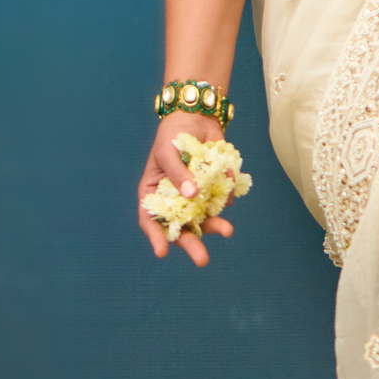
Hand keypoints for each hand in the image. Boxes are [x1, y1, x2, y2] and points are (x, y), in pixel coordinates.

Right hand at [138, 112, 236, 265]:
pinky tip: (227, 176)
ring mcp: (196, 197)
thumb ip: (178, 174)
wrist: (197, 118)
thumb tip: (192, 195)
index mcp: (154, 194)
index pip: (150, 220)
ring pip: (205, 220)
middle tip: (202, 260)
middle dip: (192, 245)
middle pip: (181, 228)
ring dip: (215, 226)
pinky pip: (223, 200)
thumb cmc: (172, 135)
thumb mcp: (168, 152)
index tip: (162, 252)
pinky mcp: (215, 190)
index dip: (156, 237)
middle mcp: (175, 201)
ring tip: (227, 231)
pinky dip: (227, 195)